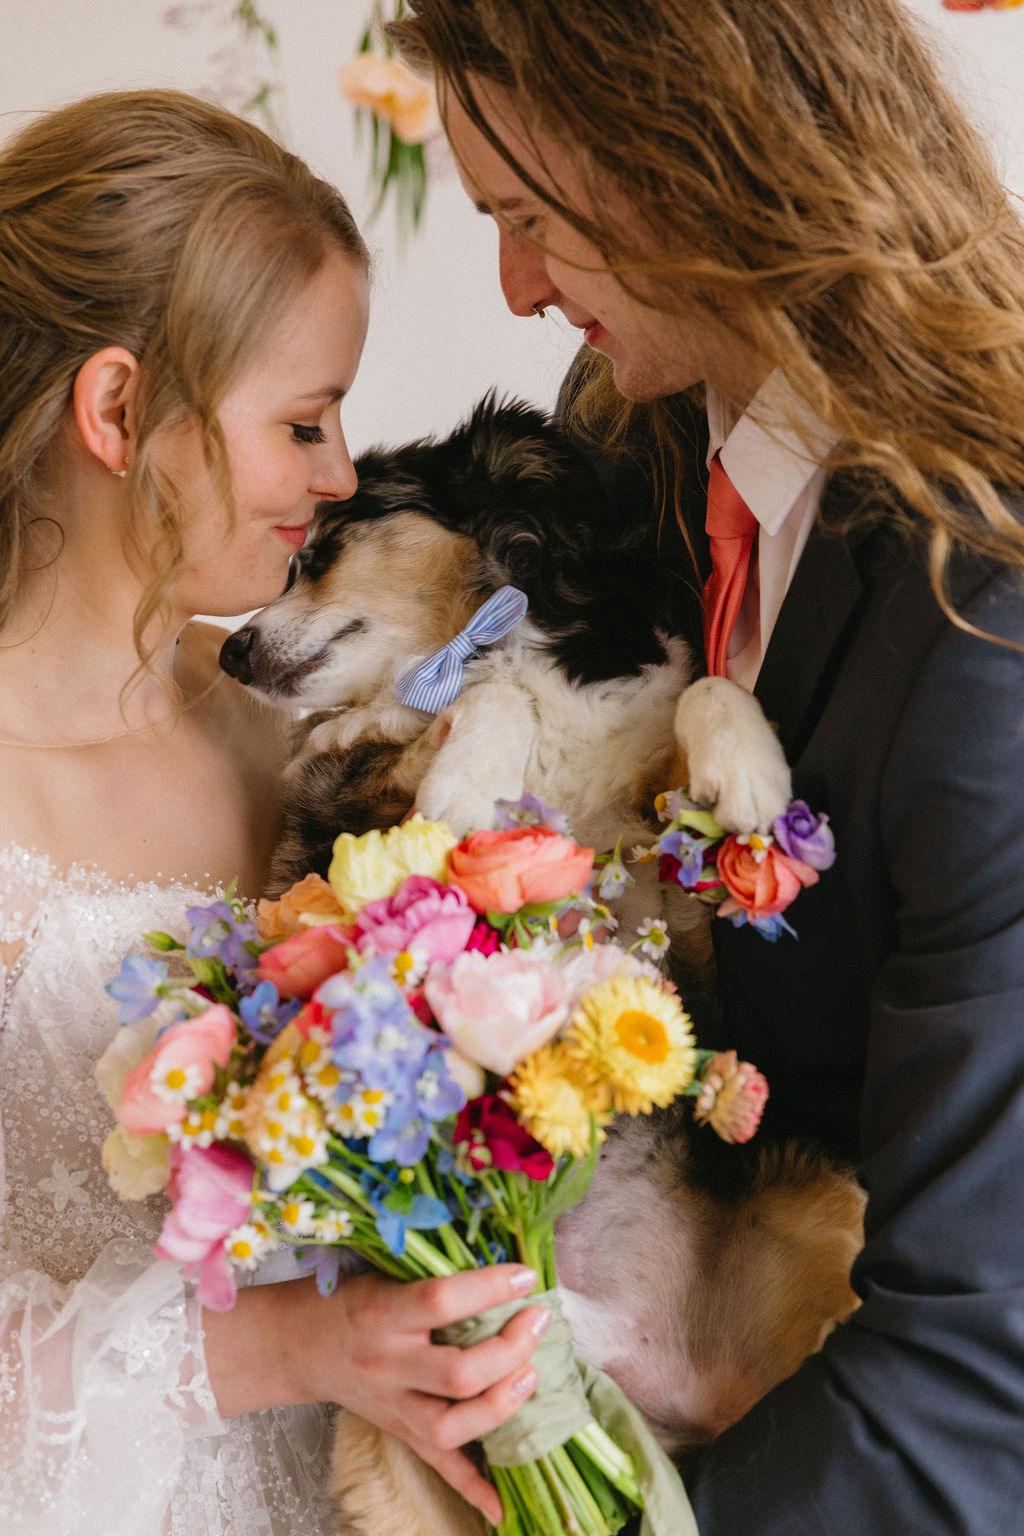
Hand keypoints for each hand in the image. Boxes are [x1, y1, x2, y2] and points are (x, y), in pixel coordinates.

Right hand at [204, 1263, 547, 1525]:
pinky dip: (472, 1488)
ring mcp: (393, 1406)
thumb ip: (432, 1272)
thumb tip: (501, 1266)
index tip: (524, 1277)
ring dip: (501, 1407)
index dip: (488, 1288)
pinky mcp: (398, 1432)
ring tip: (530, 1376)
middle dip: (509, 1351)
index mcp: (382, 1314)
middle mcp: (387, 1364)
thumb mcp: (383, 1272)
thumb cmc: (348, 1297)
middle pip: (457, 1375)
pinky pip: (438, 1467)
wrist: (298, 1343)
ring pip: (451, 1428)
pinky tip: (501, 1505)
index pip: (440, 1301)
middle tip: (536, 1322)